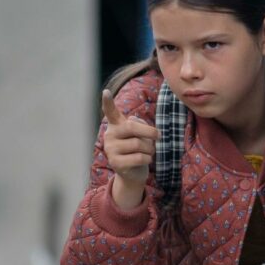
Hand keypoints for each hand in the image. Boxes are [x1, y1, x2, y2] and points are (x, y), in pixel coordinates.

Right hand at [101, 89, 158, 207]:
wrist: (133, 172)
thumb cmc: (138, 149)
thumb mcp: (140, 134)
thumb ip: (140, 125)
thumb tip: (136, 122)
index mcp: (116, 125)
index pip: (110, 112)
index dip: (108, 102)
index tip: (106, 92)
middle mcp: (110, 135)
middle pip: (132, 127)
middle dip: (150, 131)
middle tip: (158, 136)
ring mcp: (110, 149)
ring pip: (138, 144)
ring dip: (150, 148)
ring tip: (149, 151)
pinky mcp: (116, 163)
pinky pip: (139, 157)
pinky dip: (148, 158)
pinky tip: (146, 160)